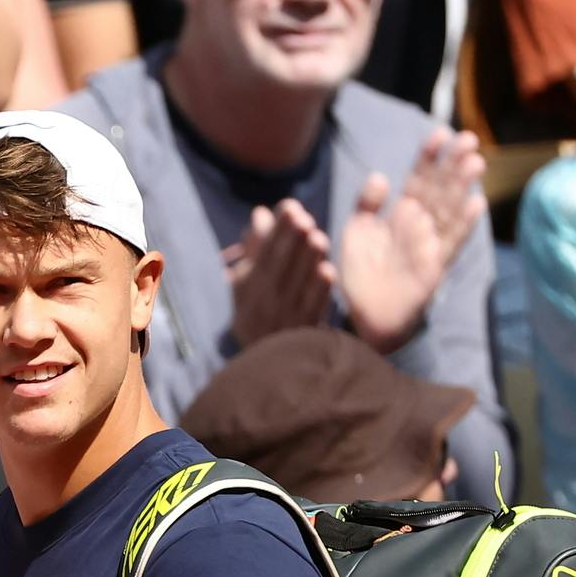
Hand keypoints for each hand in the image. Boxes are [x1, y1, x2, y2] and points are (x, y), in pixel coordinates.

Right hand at [226, 199, 335, 339]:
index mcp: (250, 287)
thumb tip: (260, 213)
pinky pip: (312, 308)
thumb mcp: (247, 284)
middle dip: (291, 241)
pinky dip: (320, 291)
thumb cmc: (259, 314)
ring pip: (297, 285)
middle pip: (280, 266)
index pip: (264, 253)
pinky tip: (328, 272)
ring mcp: (285, 316)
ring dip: (307, 262)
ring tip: (317, 238)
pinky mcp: (305, 330)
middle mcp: (265, 300)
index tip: (290, 207)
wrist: (268, 368)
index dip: (277, 230)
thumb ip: (255, 249)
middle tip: (303, 217)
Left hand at [337, 129, 480, 352]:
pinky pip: (451, 243)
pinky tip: (476, 204)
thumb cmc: (359, 274)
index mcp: (401, 215)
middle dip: (453, 164)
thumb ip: (367, 204)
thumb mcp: (356, 232)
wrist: (361, 317)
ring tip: (475, 161)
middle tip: (468, 137)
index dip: (429, 157)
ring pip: (449, 210)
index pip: (418, 179)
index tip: (440, 133)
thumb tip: (380, 174)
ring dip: (463, 186)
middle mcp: (419, 226)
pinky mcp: (434, 268)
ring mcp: (429, 245)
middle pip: (440, 189)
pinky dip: (463, 224)